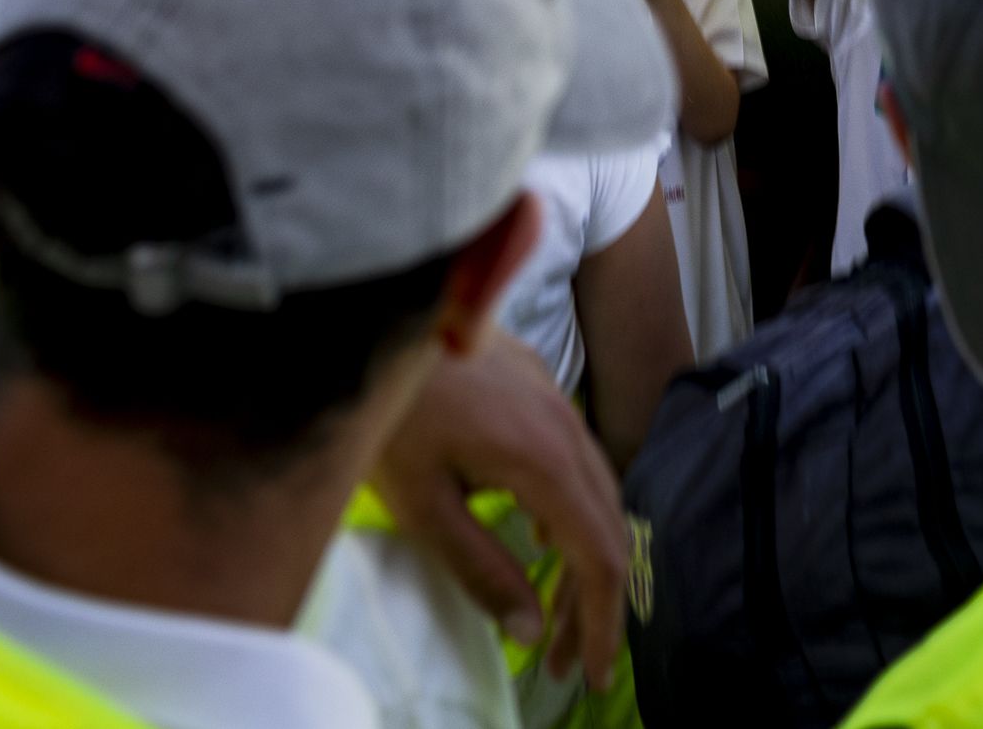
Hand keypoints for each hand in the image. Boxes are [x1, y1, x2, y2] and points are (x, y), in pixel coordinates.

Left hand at [364, 325, 629, 689]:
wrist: (375, 310)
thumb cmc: (387, 410)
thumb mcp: (422, 503)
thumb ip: (480, 567)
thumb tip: (530, 629)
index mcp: (544, 458)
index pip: (598, 553)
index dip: (603, 621)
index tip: (592, 673)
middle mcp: (566, 425)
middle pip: (608, 525)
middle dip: (595, 602)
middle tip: (570, 663)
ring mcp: (555, 399)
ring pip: (596, 490)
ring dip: (584, 557)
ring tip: (558, 613)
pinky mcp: (537, 385)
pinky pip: (577, 459)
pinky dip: (573, 513)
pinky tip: (540, 538)